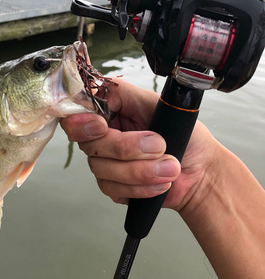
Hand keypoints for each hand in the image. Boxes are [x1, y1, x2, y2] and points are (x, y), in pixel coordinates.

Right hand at [61, 78, 219, 211]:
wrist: (202, 169)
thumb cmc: (182, 134)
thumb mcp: (154, 103)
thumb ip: (123, 93)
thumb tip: (97, 90)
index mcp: (108, 113)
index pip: (76, 115)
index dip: (82, 123)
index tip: (103, 125)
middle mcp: (101, 138)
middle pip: (89, 144)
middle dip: (126, 147)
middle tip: (159, 144)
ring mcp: (105, 163)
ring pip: (103, 168)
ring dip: (141, 169)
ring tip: (171, 167)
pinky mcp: (114, 187)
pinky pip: (114, 189)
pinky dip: (142, 186)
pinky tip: (161, 182)